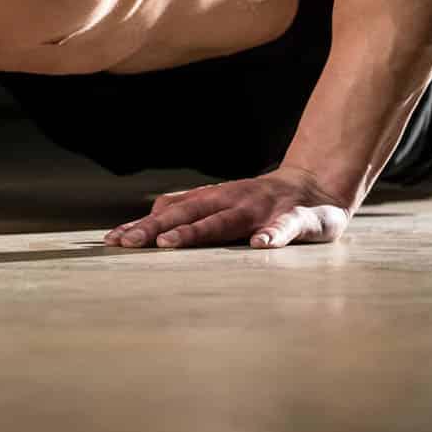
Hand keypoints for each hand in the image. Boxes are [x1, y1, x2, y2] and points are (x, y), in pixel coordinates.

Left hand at [103, 166, 353, 249]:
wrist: (319, 186)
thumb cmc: (264, 201)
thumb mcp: (224, 201)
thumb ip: (191, 206)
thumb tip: (150, 212)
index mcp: (216, 200)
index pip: (172, 212)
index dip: (143, 226)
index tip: (112, 241)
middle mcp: (234, 201)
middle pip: (190, 214)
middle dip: (156, 229)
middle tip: (127, 243)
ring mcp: (264, 209)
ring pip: (226, 220)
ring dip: (196, 231)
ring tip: (169, 244)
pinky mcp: (299, 219)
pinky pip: (286, 226)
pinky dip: (272, 234)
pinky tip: (260, 245)